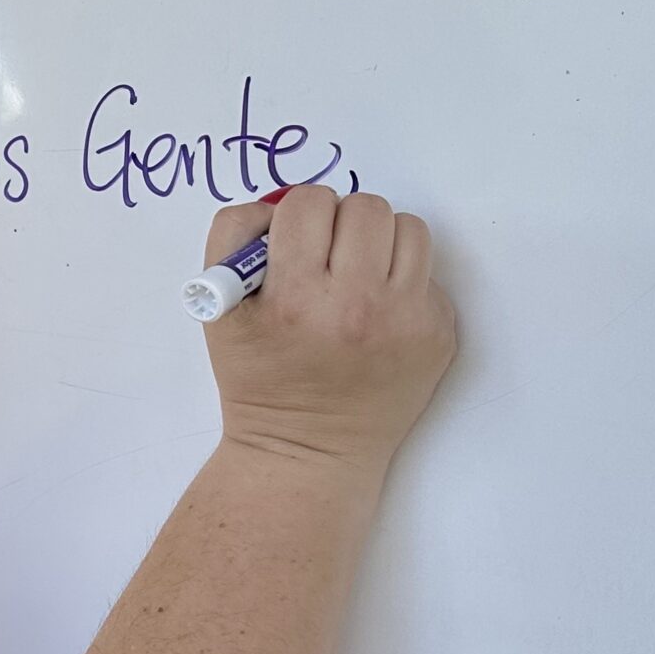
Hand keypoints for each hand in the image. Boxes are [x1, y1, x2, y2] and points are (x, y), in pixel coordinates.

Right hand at [201, 186, 456, 474]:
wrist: (307, 450)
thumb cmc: (258, 376)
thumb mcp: (216, 311)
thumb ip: (233, 242)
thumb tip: (277, 205)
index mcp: (295, 298)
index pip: (307, 203)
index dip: (294, 214)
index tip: (292, 242)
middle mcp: (357, 306)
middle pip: (365, 207)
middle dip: (340, 221)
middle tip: (326, 253)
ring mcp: (406, 321)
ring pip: (409, 229)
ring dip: (380, 240)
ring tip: (359, 270)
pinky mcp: (437, 334)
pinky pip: (428, 273)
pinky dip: (403, 279)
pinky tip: (380, 309)